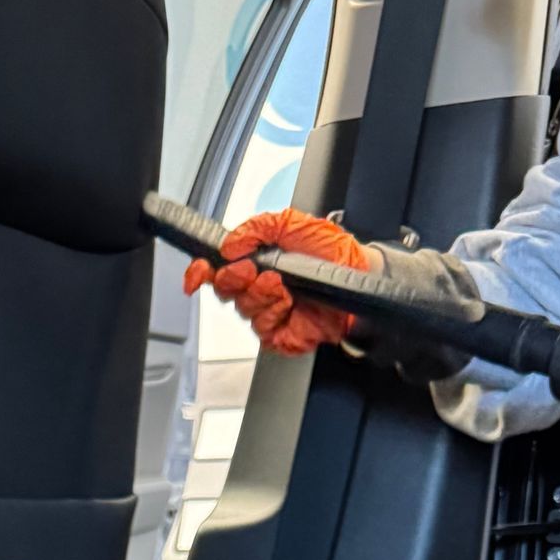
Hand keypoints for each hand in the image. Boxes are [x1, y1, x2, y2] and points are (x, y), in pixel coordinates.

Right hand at [183, 209, 376, 354]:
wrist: (359, 275)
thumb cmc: (332, 252)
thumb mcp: (292, 223)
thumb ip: (257, 228)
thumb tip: (230, 244)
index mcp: (254, 263)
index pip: (215, 270)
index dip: (201, 272)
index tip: (199, 271)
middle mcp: (257, 289)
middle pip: (225, 291)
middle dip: (234, 279)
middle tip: (252, 270)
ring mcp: (268, 313)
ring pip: (244, 310)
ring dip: (261, 295)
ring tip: (281, 285)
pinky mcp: (281, 336)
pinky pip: (263, 330)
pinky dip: (274, 313)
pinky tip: (289, 303)